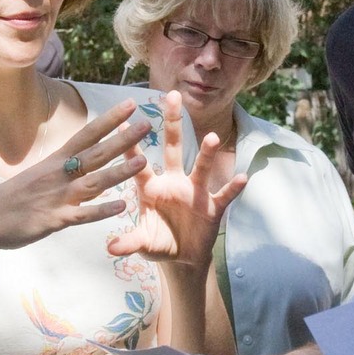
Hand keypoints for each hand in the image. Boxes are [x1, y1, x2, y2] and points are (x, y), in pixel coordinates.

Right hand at [0, 101, 150, 254]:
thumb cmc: (12, 199)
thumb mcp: (37, 175)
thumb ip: (60, 167)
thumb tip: (77, 156)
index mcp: (54, 161)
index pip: (86, 134)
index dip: (109, 119)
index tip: (131, 104)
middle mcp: (57, 174)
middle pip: (96, 153)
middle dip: (123, 139)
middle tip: (148, 124)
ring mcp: (56, 196)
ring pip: (94, 182)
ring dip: (118, 172)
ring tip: (143, 161)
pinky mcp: (53, 219)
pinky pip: (81, 215)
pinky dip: (101, 211)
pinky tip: (121, 207)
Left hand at [109, 91, 246, 269]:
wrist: (183, 258)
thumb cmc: (158, 243)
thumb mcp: (142, 243)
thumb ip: (129, 243)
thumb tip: (110, 248)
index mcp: (152, 188)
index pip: (139, 164)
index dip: (131, 145)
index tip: (124, 121)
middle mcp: (173, 182)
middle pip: (172, 148)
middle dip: (172, 124)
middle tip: (173, 96)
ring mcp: (194, 192)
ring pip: (201, 167)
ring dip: (207, 154)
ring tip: (213, 138)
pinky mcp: (212, 206)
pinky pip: (224, 194)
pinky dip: (233, 188)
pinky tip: (243, 177)